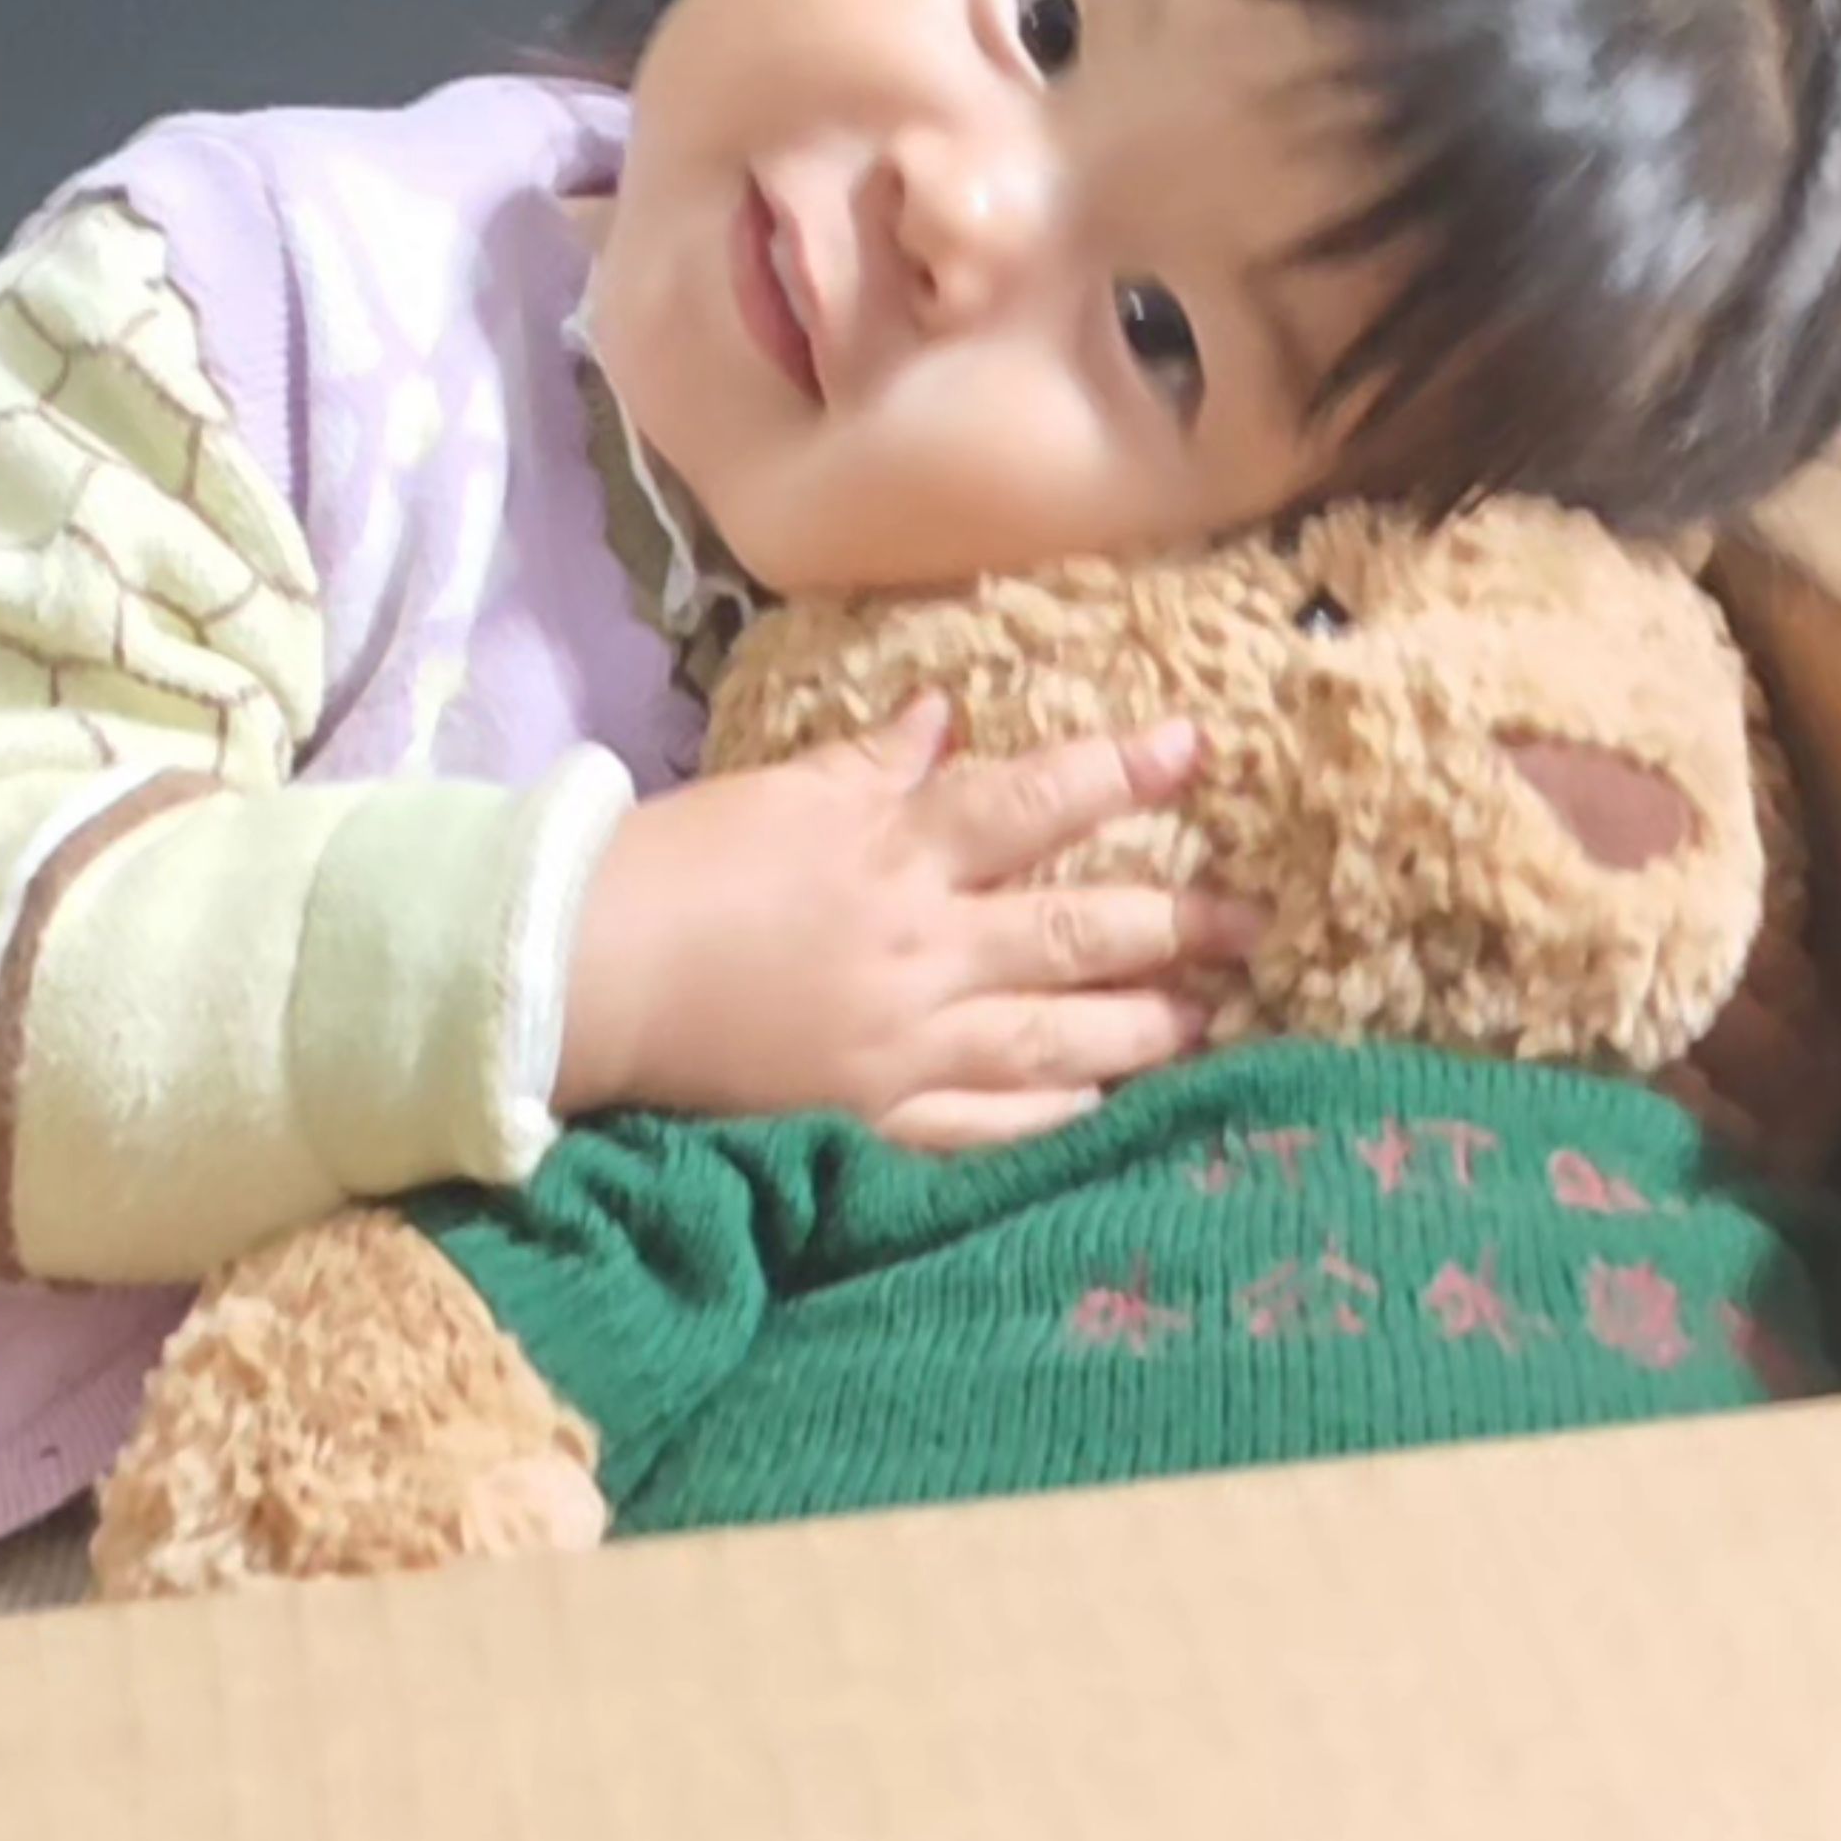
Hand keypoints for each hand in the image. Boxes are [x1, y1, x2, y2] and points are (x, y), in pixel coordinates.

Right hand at [557, 697, 1259, 1150]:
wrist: (587, 979)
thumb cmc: (675, 868)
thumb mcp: (780, 792)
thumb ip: (875, 763)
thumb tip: (948, 715)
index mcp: (898, 850)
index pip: (1035, 801)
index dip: (1123, 772)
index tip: (1200, 750)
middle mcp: (924, 946)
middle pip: (1078, 931)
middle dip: (1176, 925)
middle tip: (1252, 924)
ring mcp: (906, 1043)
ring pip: (1056, 1038)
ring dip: (1141, 1028)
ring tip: (1204, 1021)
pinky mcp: (874, 1118)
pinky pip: (988, 1125)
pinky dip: (1052, 1116)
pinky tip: (1102, 1106)